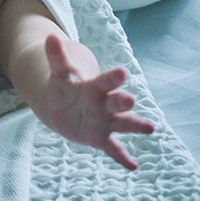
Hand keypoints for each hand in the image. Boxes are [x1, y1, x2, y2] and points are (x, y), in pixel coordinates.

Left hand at [43, 34, 153, 169]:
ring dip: (135, 126)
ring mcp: (105, 122)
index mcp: (96, 87)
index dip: (112, 78)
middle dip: (123, 101)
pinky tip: (133, 166)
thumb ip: (56, 56)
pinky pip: (113, 149)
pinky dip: (122, 157)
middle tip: (130, 100)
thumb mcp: (60, 73)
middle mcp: (105, 104)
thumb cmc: (67, 87)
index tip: (122, 72)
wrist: (67, 106)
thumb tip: (49, 34)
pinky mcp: (100, 138)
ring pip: (122, 124)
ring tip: (150, 128)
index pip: (105, 81)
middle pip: (116, 102)